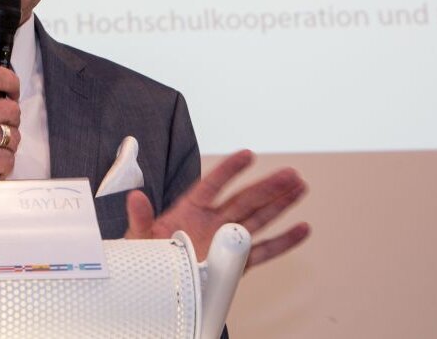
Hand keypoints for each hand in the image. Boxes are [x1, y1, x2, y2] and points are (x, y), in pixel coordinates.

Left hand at [123, 149, 309, 269]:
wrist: (154, 281)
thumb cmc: (147, 255)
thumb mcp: (139, 236)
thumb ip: (140, 217)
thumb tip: (135, 198)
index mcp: (189, 210)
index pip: (213, 185)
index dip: (230, 170)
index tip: (247, 155)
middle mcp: (212, 222)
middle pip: (244, 200)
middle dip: (267, 187)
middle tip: (289, 172)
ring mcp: (226, 241)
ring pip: (258, 220)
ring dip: (280, 205)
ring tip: (299, 188)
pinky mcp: (236, 263)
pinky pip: (263, 251)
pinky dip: (283, 242)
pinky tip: (301, 229)